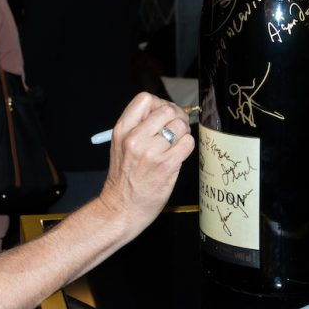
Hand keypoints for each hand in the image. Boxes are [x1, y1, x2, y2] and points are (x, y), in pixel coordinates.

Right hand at [97, 93, 194, 236]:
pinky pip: (187, 143)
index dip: (159, 103)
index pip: (145, 99)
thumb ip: (138, 127)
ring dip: (183, 133)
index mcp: (122, 130)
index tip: (162, 116)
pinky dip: (187, 146)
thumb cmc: (124, 179)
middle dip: (176, 117)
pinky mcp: (166, 166)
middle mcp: (135, 138)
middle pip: (167, 109)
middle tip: (176, 128)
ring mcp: (151, 152)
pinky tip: (179, 154)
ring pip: (180, 126)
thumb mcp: (120, 146)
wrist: (121, 208)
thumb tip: (166, 111)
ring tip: (176, 144)